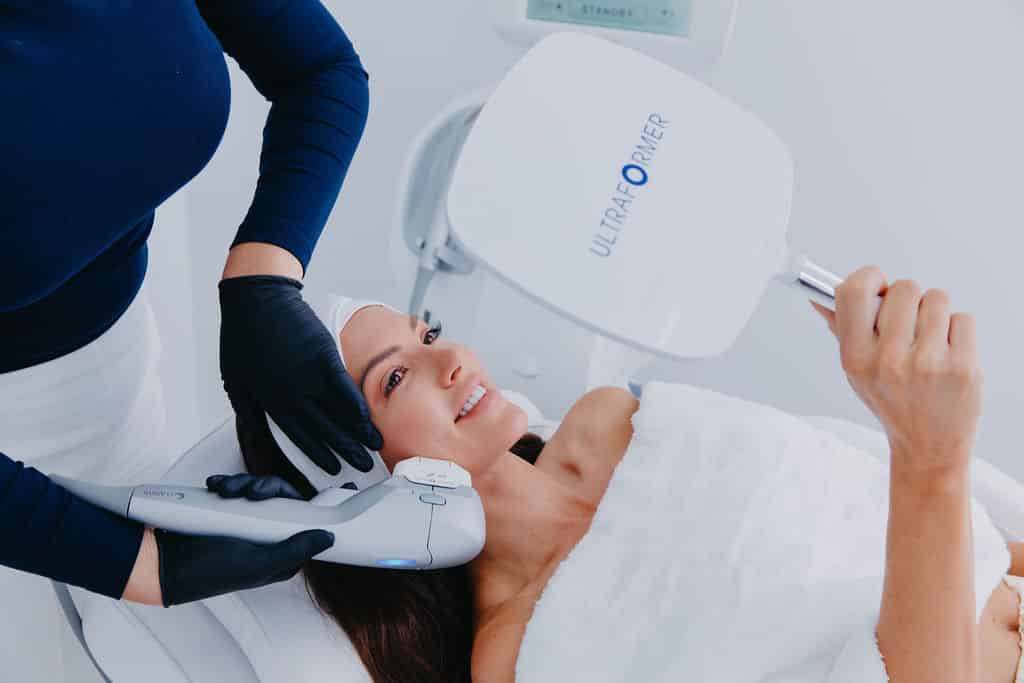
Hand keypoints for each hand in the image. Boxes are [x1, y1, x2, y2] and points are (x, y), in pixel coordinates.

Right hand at [121, 473, 332, 606]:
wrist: (161, 562)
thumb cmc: (206, 571)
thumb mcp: (256, 563)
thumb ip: (295, 550)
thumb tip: (329, 537)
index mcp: (279, 553)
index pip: (308, 522)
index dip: (315, 504)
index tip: (334, 490)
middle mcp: (265, 536)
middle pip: (284, 499)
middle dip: (266, 489)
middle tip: (249, 493)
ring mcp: (245, 521)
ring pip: (260, 490)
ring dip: (243, 485)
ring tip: (222, 491)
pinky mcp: (226, 509)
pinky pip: (237, 488)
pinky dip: (228, 483)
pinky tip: (216, 486)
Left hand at [219, 274, 381, 474]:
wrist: (256, 299)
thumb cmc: (242, 338)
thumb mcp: (235, 381)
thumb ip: (250, 412)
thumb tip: (257, 436)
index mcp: (269, 401)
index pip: (298, 437)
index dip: (318, 455)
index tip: (333, 469)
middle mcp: (290, 393)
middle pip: (324, 429)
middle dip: (345, 450)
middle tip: (363, 465)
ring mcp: (308, 375)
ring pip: (337, 411)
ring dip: (359, 431)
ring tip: (375, 444)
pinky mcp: (322, 356)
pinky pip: (343, 387)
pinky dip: (356, 404)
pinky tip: (368, 417)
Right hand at [811, 266, 982, 474]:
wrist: (928, 444)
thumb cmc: (892, 402)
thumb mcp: (856, 371)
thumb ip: (841, 330)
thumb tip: (819, 296)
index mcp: (856, 358)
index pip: (853, 292)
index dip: (869, 277)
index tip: (878, 283)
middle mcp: (888, 361)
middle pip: (904, 288)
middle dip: (909, 298)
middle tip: (908, 321)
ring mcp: (928, 364)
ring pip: (937, 298)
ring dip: (935, 312)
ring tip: (929, 339)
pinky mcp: (963, 367)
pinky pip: (963, 318)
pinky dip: (958, 330)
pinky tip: (948, 351)